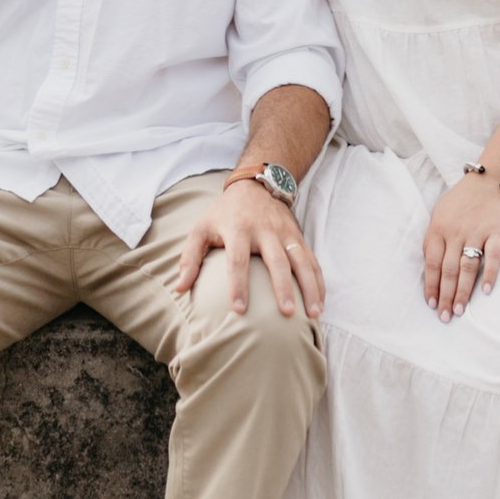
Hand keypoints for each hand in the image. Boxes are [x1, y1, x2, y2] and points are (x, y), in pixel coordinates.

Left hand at [174, 178, 323, 320]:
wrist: (256, 184)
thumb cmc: (225, 213)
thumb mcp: (201, 228)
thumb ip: (189, 258)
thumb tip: (179, 288)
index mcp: (238, 229)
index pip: (238, 260)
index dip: (238, 284)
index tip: (239, 309)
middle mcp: (265, 231)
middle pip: (276, 261)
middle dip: (282, 287)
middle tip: (285, 313)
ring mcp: (286, 233)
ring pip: (302, 261)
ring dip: (309, 287)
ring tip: (313, 314)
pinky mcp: (299, 237)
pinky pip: (312, 261)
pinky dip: (318, 282)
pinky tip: (320, 303)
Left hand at [422, 171, 499, 321]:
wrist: (490, 180)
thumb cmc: (461, 200)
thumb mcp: (440, 213)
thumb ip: (434, 238)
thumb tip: (429, 266)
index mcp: (438, 229)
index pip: (431, 263)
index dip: (431, 286)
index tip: (431, 304)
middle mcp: (455, 232)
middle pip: (448, 270)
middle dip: (445, 296)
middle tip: (445, 316)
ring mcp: (476, 232)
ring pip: (467, 267)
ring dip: (463, 291)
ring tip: (460, 310)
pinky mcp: (495, 232)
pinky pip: (492, 256)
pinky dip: (490, 274)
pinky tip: (486, 290)